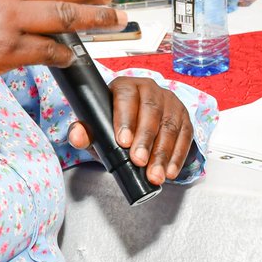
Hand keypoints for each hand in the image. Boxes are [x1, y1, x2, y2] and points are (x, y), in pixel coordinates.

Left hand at [67, 76, 193, 184]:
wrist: (137, 126)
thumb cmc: (115, 126)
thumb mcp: (98, 129)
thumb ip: (84, 133)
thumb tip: (76, 136)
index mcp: (125, 86)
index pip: (126, 97)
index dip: (125, 119)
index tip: (122, 141)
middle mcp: (149, 89)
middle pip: (150, 111)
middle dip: (145, 139)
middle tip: (138, 161)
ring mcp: (169, 102)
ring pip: (169, 125)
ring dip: (162, 153)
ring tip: (154, 175)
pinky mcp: (183, 117)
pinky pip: (185, 136)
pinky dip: (178, 156)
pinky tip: (170, 171)